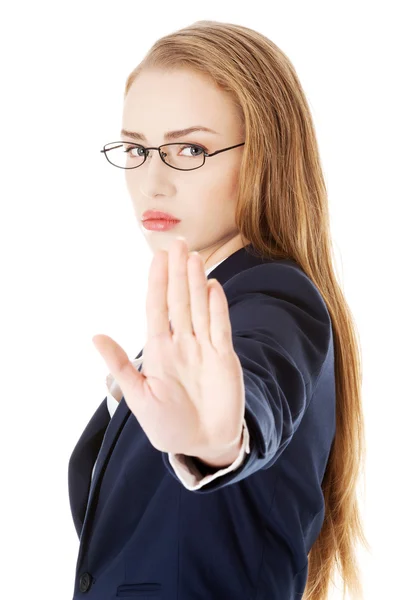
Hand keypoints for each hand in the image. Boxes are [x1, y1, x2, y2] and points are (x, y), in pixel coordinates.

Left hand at [92, 237, 245, 457]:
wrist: (202, 443)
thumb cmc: (167, 424)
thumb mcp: (138, 397)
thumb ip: (120, 366)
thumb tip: (96, 336)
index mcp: (159, 350)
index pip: (156, 308)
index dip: (157, 282)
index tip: (157, 257)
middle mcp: (182, 343)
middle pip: (179, 301)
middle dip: (177, 273)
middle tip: (178, 244)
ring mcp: (204, 348)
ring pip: (199, 308)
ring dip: (196, 283)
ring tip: (194, 258)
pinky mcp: (224, 357)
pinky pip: (220, 328)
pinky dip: (217, 308)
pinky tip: (213, 287)